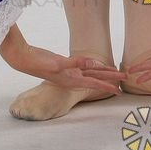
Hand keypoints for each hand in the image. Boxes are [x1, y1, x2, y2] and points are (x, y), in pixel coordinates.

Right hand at [0, 25, 126, 91]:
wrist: (26, 59)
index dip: (107, 85)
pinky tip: (96, 64)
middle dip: (110, 77)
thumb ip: (76, 63)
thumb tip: (92, 64)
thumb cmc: (41, 63)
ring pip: (90, 72)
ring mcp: (69, 72)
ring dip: (102, 72)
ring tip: (114, 72)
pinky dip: (90, 65)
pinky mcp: (65, 65)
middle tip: (124, 78)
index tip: (118, 90)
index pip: (94, 82)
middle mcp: (72, 77)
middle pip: (95, 77)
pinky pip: (82, 67)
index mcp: (72, 79)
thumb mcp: (59, 62)